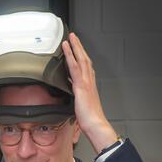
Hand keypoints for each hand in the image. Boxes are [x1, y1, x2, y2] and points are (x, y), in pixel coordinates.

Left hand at [62, 32, 117, 151]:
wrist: (95, 124)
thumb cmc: (90, 119)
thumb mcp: (83, 106)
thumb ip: (78, 98)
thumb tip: (73, 95)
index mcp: (90, 86)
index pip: (87, 67)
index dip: (82, 57)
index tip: (79, 50)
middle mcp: (89, 81)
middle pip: (85, 59)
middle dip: (79, 47)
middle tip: (74, 37)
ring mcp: (86, 82)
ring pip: (81, 59)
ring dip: (75, 47)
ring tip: (70, 38)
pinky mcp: (80, 85)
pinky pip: (74, 67)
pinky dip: (70, 56)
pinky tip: (66, 49)